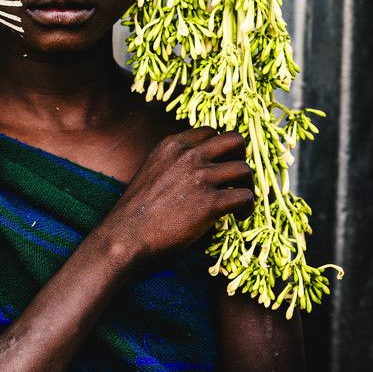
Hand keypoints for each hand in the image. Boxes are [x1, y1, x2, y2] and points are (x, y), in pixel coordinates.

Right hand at [100, 127, 253, 266]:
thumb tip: (197, 172)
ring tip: (240, 203)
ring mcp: (200, 177)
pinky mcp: (210, 203)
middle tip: (236, 179)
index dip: (220, 150)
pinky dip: (247, 208)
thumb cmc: (135, 213)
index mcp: (171, 145)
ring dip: (247, 186)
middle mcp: (188, 155)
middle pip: (235, 140)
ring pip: (245, 169)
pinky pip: (245, 197)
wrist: (124, 238)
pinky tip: (239, 217)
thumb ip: (173, 165)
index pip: (210, 132)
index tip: (221, 166)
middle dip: (241, 159)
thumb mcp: (150, 172)